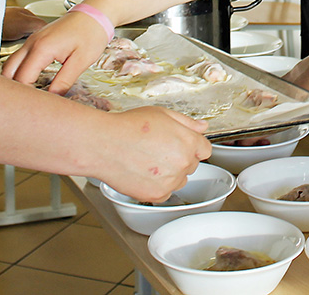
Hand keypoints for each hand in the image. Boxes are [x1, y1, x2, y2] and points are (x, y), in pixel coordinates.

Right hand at [1, 10, 110, 93]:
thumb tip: (53, 97)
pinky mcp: (35, 41)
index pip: (22, 78)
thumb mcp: (82, 61)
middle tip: (28, 103)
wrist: (95, 14)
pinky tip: (31, 81)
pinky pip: (19, 58)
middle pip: (8, 72)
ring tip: (29, 94)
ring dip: (15, 79)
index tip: (35, 106)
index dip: (27, 95)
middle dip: (15, 89)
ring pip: (10, 64)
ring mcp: (32, 41)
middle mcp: (32, 43)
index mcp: (42, 48)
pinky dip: (19, 71)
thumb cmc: (91, 32)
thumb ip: (65, 80)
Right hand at [95, 106, 211, 202]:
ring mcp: (170, 181)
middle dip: (179, 158)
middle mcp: (183, 163)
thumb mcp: (162, 113)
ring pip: (179, 180)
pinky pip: (165, 193)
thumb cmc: (128, 126)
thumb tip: (202, 127)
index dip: (192, 146)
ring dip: (170, 174)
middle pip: (192, 164)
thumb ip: (187, 122)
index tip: (180, 145)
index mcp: (188, 142)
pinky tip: (143, 172)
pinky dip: (157, 186)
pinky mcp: (156, 195)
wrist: (103, 144)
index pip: (205, 149)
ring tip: (148, 161)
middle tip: (158, 149)